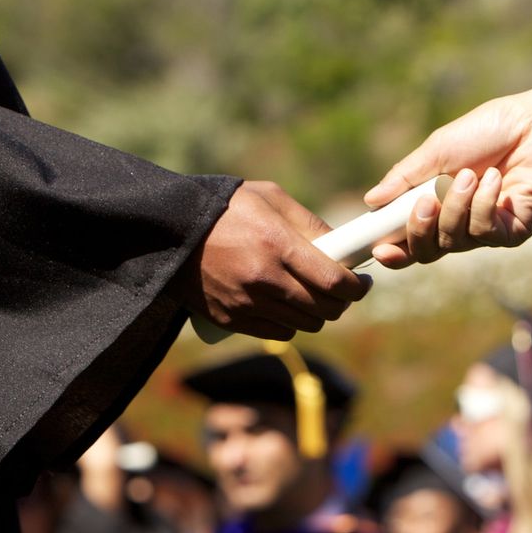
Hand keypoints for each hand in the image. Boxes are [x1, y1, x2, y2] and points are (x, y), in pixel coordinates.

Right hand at [171, 181, 371, 339]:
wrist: (167, 230)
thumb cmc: (225, 207)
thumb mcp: (270, 198)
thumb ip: (309, 222)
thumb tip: (343, 244)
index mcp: (276, 245)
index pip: (333, 281)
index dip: (357, 288)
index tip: (363, 282)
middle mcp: (263, 279)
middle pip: (324, 309)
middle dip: (342, 301)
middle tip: (343, 289)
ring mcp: (245, 304)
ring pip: (304, 325)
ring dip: (317, 313)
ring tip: (314, 294)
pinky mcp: (230, 320)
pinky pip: (277, 334)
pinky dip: (290, 323)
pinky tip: (287, 304)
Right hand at [363, 81, 531, 267]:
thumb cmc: (489, 131)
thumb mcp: (438, 150)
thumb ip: (405, 177)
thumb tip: (372, 201)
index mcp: (436, 203)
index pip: (409, 238)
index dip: (392, 250)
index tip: (377, 249)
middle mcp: (459, 222)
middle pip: (427, 251)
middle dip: (419, 229)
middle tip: (424, 202)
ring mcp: (486, 230)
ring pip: (454, 241)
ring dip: (457, 206)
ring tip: (470, 175)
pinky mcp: (512, 231)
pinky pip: (485, 232)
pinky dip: (483, 205)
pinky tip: (493, 180)